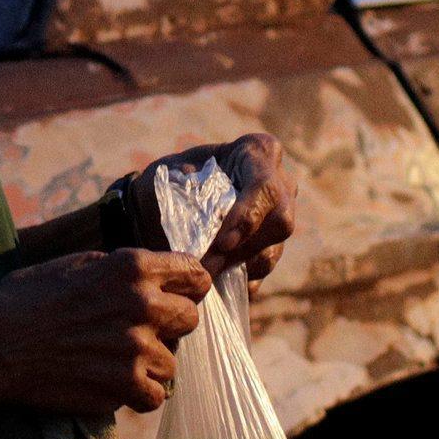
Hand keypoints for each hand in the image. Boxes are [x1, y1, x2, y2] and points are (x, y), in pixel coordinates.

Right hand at [0, 247, 210, 418]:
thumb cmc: (26, 298)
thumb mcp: (76, 263)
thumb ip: (120, 267)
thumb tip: (152, 272)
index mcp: (132, 267)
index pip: (194, 274)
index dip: (188, 285)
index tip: (179, 294)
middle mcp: (142, 305)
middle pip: (190, 318)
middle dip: (170, 324)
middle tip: (139, 330)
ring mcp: (136, 349)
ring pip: (170, 362)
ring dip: (148, 364)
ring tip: (113, 360)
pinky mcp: (124, 386)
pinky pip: (154, 395)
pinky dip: (137, 394)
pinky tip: (112, 383)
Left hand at [134, 131, 297, 284]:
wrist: (157, 209)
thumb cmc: (168, 183)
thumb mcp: (170, 176)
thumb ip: (187, 187)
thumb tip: (201, 203)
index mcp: (257, 152)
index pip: (265, 186)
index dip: (248, 216)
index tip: (223, 243)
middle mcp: (279, 183)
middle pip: (280, 222)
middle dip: (244, 247)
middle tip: (209, 264)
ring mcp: (277, 219)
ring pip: (272, 251)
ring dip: (236, 267)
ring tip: (202, 274)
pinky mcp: (268, 250)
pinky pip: (262, 273)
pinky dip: (236, 282)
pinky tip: (214, 286)